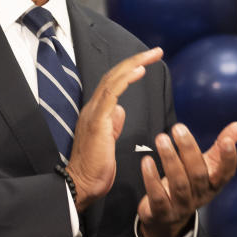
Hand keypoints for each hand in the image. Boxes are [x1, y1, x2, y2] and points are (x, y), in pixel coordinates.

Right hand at [66, 47, 163, 211]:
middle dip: (136, 60)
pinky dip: (126, 80)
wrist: (80, 185)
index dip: (130, 69)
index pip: (113, 82)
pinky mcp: (97, 121)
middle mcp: (92, 108)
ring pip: (113, 79)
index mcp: (96, 112)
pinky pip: (112, 94)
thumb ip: (112, 124)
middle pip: (114, 75)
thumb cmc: (95, 167)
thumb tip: (120, 109)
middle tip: (156, 51)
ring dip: (134, 64)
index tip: (148, 60)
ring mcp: (93, 113)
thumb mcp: (108, 141)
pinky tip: (139, 71)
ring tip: (152, 55)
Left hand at [137, 121, 236, 236]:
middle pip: (198, 174)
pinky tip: (146, 161)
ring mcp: (182, 207)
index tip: (227, 141)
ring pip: (178, 184)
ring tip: (162, 139)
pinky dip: (151, 178)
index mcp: (214, 185)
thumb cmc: (189, 185)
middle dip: (188, 149)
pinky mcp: (162, 213)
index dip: (228, 159)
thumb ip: (220, 147)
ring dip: (170, 159)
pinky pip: (158, 196)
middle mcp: (200, 197)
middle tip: (178, 128)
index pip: (226, 173)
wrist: (167, 219)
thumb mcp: (206, 167)